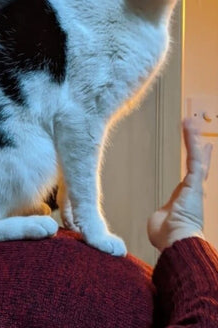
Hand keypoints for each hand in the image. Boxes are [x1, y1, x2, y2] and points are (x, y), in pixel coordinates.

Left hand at [147, 118, 212, 251]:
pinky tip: (189, 127)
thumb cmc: (168, 236)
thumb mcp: (161, 221)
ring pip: (196, 156)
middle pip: (199, 164)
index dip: (198, 163)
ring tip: (189, 122)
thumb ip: (161, 216)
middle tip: (202, 135)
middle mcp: (193, 190)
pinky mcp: (195, 182)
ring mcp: (195, 185)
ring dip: (192, 138)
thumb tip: (160, 220)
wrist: (177, 241)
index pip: (193, 176)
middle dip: (200, 148)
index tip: (203, 150)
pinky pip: (194, 157)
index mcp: (185, 198)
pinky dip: (191, 141)